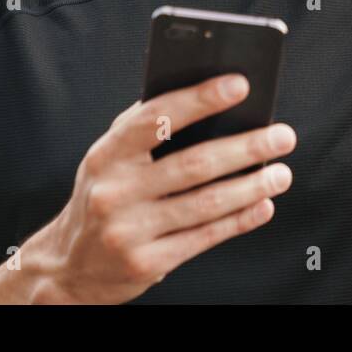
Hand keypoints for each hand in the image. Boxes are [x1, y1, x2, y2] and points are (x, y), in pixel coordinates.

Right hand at [26, 73, 296, 303]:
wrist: (68, 267)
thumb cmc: (104, 194)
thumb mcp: (110, 157)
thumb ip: (148, 126)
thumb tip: (210, 93)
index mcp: (106, 154)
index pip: (157, 117)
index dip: (200, 99)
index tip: (241, 85)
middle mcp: (115, 192)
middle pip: (195, 164)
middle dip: (247, 147)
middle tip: (283, 136)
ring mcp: (129, 231)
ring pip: (207, 204)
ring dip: (253, 186)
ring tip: (282, 174)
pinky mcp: (147, 264)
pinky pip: (206, 237)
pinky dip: (241, 220)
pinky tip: (263, 205)